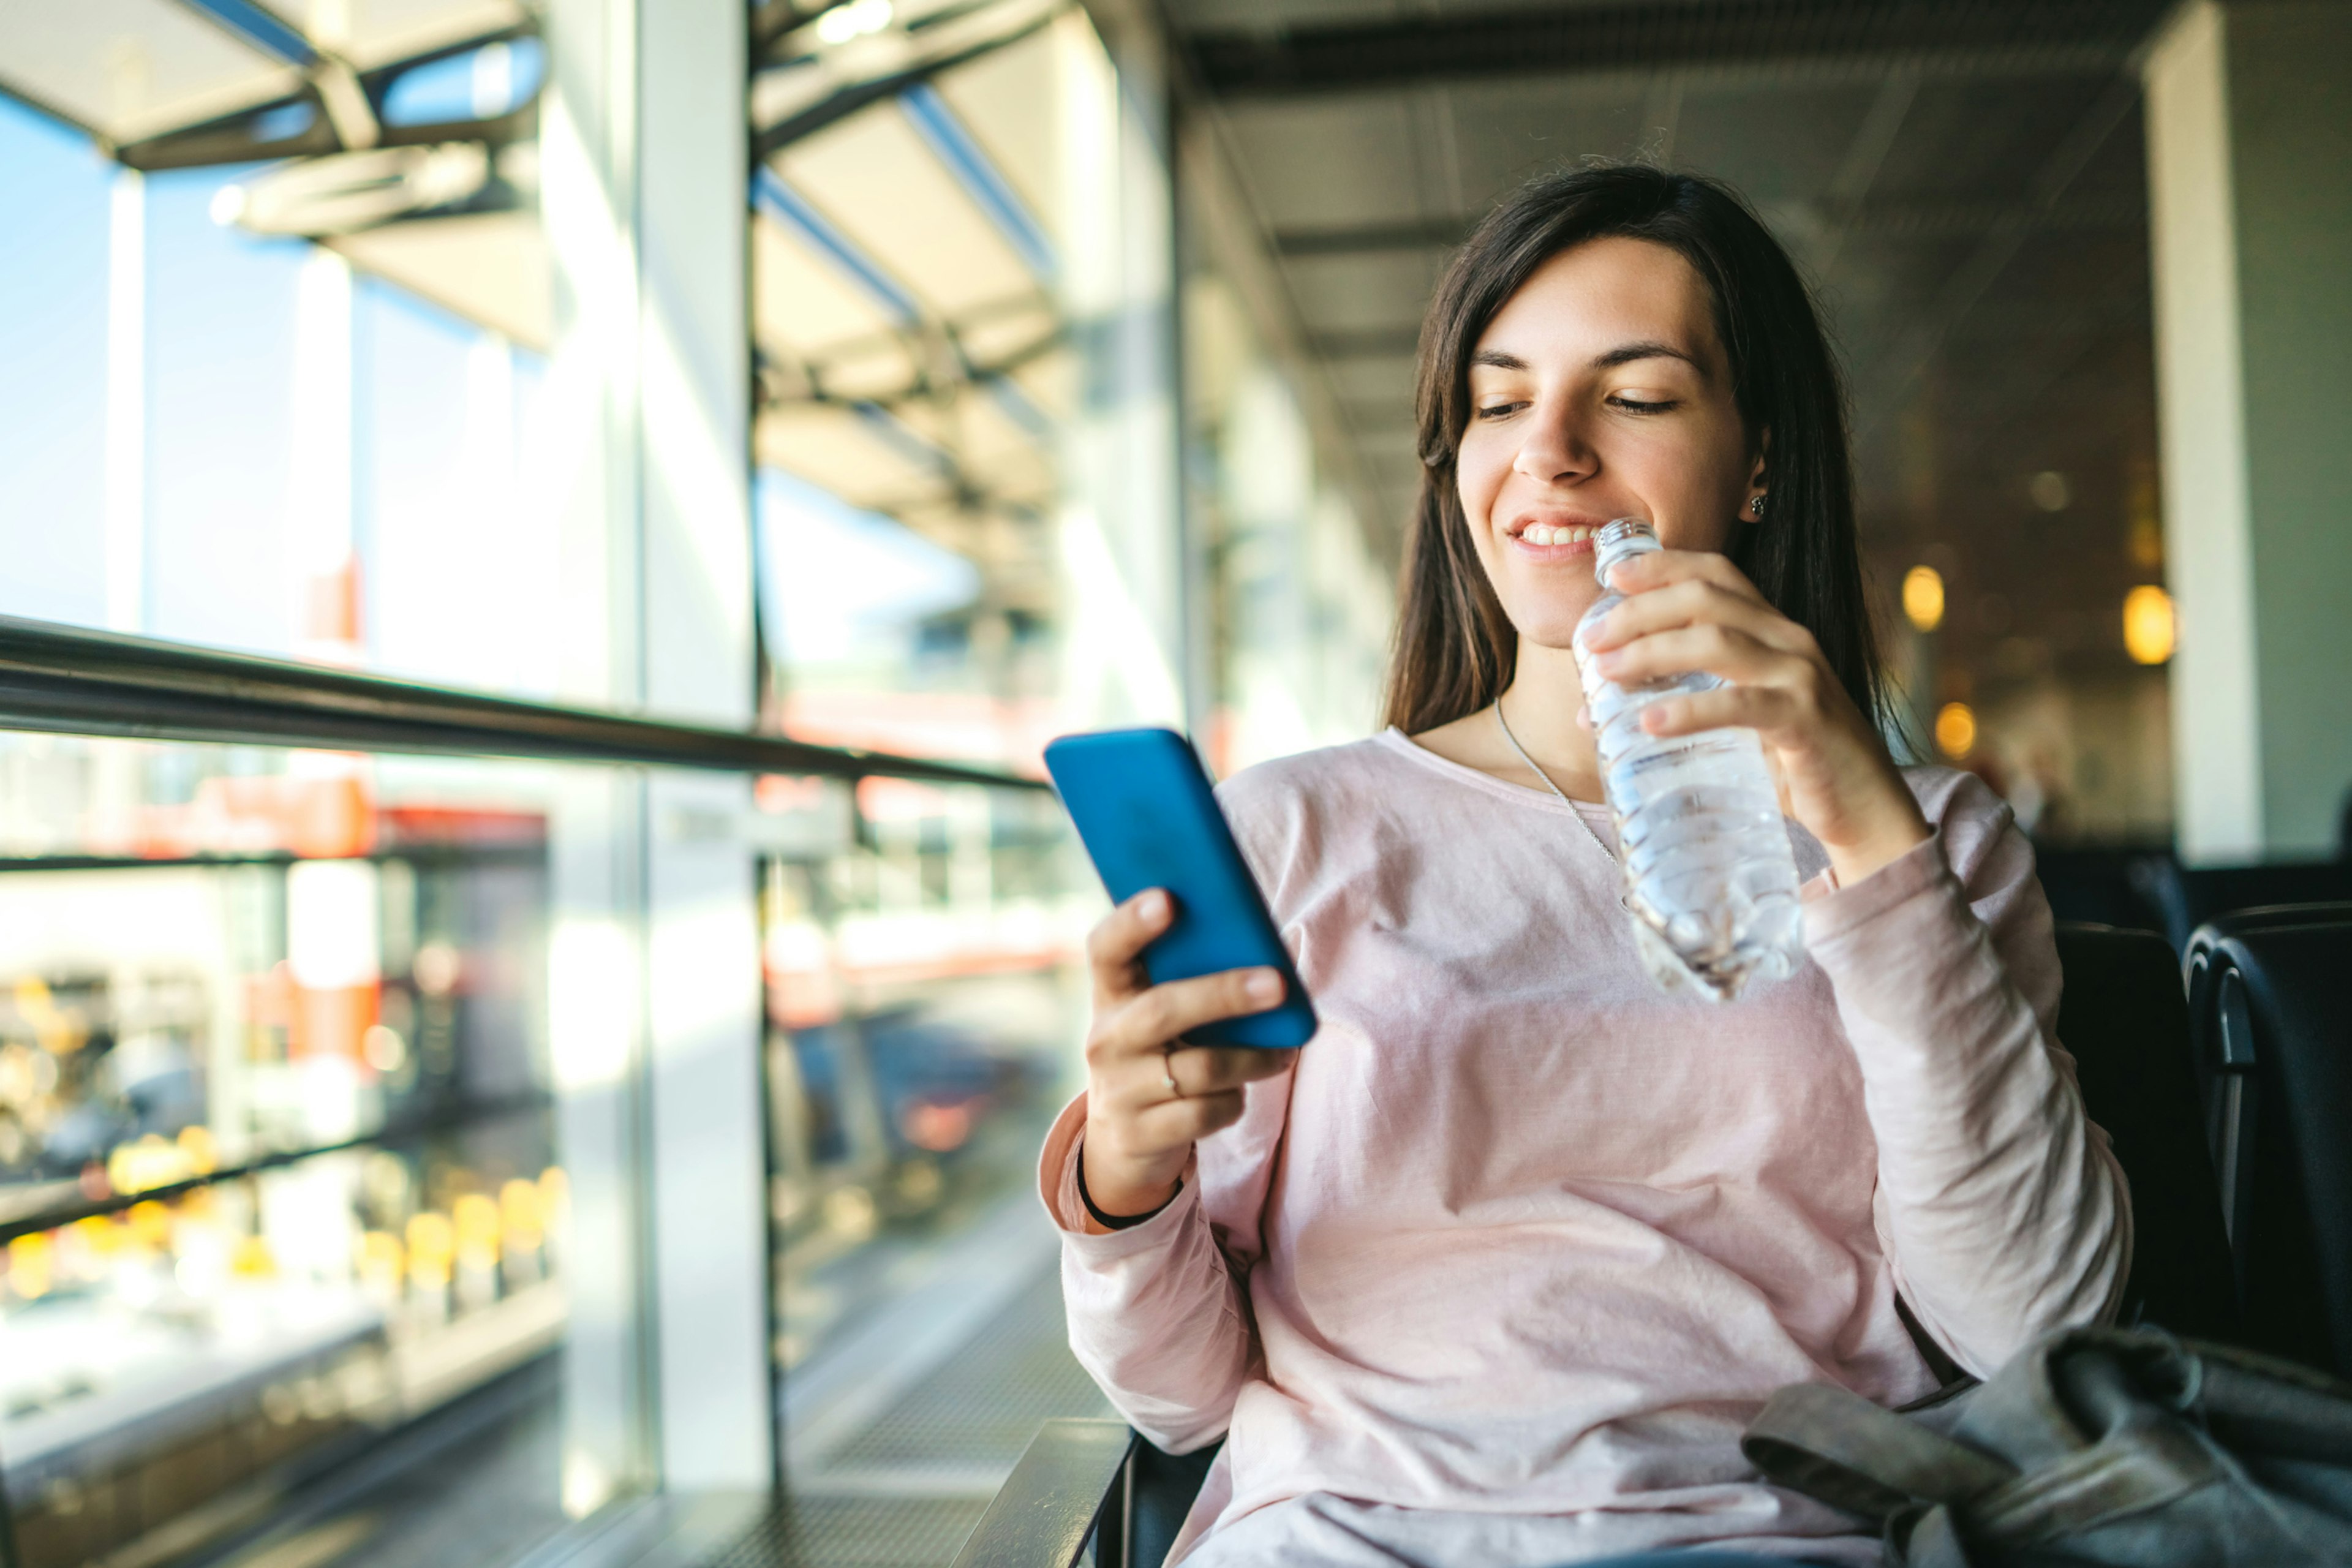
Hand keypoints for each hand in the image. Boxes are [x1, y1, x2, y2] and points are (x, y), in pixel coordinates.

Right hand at [1080, 890, 1297, 1219]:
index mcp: (1111, 994)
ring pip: (1200, 1069)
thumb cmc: (1162, 1052)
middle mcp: (1106, 1039)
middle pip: (1164, 1009)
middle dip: (1226, 993)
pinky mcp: (1139, 1134)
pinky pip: (1205, 1113)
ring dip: (1253, 1059)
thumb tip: (1267, 954)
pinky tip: (1239, 1093)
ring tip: (1285, 1052)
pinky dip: (1233, 1102)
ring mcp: (1118, 1090)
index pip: (1106, 949)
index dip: (1132, 922)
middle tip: (1278, 984)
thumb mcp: (1159, 1014)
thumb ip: (1190, 980)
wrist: (1124, 1138)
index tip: (1170, 899)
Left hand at [1577, 549, 1929, 886]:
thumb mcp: (1731, 724)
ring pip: (1717, 641)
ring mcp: (1800, 675)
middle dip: (1640, 611)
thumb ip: (1674, 705)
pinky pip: (1740, 704)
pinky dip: (1689, 710)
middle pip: (1705, 599)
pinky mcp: (1805, 718)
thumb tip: (1591, 713)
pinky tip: (1649, 723)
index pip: (1716, 574)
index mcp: (1771, 631)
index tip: (1610, 575)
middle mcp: (1789, 640)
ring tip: (1606, 673)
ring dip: (1653, 651)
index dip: (1663, 566)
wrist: (1864, 811)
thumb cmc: (1791, 765)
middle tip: (1592, 639)